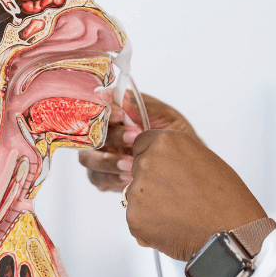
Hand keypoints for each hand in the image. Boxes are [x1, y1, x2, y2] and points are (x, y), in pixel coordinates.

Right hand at [78, 91, 197, 191]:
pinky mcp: (104, 177)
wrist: (187, 164)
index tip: (121, 115)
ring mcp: (101, 155)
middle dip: (112, 136)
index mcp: (115, 113)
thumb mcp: (163, 115)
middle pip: (90, 134)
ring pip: (88, 158)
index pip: (97, 107)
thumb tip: (116, 98)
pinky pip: (98, 178)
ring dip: (108, 161)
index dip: (104, 110)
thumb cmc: (174, 134)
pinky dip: (112, 178)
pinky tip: (130, 177)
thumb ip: (139, 107)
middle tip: (134, 137)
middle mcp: (104, 133)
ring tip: (132, 164)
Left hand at [124, 129, 266, 260]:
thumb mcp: (202, 158)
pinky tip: (172, 226)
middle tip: (177, 195)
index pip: (141, 144)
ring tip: (179, 213)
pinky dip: (150, 225)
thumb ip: (175, 154)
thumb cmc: (225, 197)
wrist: (230, 232)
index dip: (155, 159)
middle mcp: (148, 162)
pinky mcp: (134, 218)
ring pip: (136, 196)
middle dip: (152, 181)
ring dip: (151, 204)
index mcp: (166, 142)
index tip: (165, 170)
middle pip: (137, 169)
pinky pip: (137, 219)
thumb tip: (161, 160)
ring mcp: (138, 191)